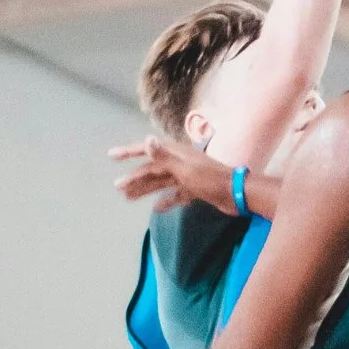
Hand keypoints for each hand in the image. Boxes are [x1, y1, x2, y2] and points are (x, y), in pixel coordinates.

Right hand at [112, 137, 236, 213]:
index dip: (129, 151)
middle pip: (152, 169)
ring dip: (146, 189)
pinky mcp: (196, 189)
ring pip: (161, 182)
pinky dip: (166, 201)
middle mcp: (181, 162)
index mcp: (177, 154)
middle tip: (118, 187)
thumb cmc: (211, 179)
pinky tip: (157, 208)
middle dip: (135, 177)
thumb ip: (164, 157)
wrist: (237, 194)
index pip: (148, 151)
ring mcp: (188, 176)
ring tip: (128, 198)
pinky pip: (176, 194)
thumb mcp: (185, 169)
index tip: (111, 155)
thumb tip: (147, 139)